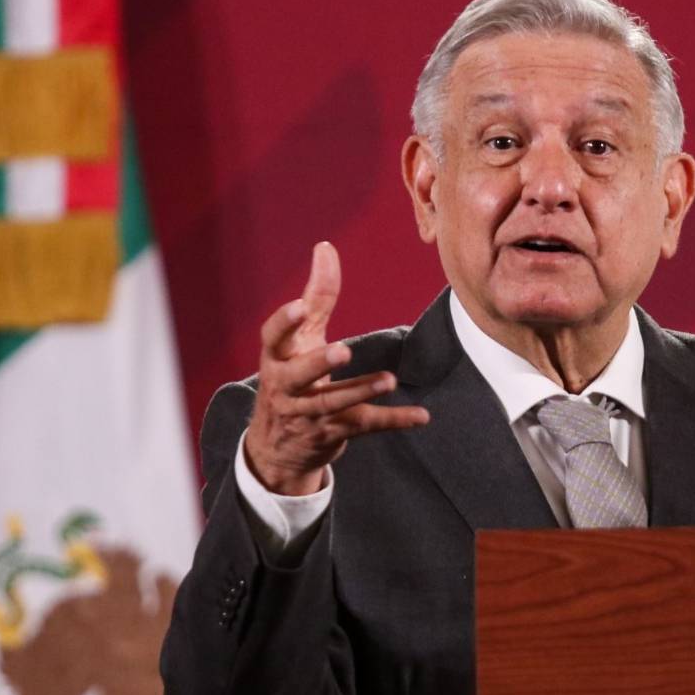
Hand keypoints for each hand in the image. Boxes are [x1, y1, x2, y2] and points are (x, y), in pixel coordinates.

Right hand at [244, 242, 429, 494]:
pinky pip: (363, 425)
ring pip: (333, 403)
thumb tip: (325, 247)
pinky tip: (421, 416)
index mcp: (276, 357)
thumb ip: (315, 296)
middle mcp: (286, 387)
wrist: (276, 447)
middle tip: (344, 352)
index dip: (284, 323)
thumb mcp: (300, 338)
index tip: (299, 307)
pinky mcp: (331, 434)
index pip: (273, 338)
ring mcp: (307, 414)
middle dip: (320, 364)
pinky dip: (394, 420)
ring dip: (361, 391)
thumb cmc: (290, 376)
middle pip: (299, 376)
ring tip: (389, 379)